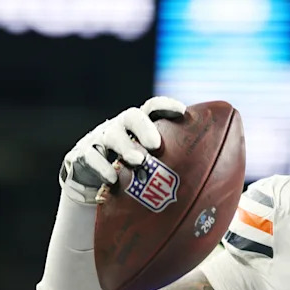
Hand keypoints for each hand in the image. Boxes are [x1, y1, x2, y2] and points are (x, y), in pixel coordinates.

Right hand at [59, 96, 185, 203]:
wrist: (92, 184)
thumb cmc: (131, 172)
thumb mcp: (150, 164)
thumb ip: (171, 161)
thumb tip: (207, 175)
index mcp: (139, 126)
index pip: (153, 108)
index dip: (166, 106)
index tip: (182, 111)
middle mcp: (120, 127)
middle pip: (131, 117)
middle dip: (144, 128)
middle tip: (156, 144)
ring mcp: (99, 139)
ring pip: (112, 136)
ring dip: (126, 148)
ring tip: (138, 160)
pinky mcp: (81, 155)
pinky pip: (90, 157)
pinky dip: (102, 167)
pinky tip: (113, 178)